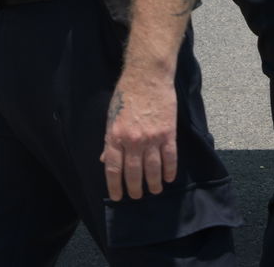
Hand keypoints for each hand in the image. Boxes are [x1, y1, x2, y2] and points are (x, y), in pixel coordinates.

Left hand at [99, 72, 177, 200]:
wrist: (147, 76)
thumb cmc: (126, 94)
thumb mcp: (111, 117)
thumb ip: (108, 140)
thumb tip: (104, 159)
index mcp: (114, 136)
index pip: (113, 168)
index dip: (115, 186)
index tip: (118, 197)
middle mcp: (132, 141)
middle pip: (133, 172)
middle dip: (135, 188)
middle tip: (137, 196)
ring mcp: (151, 138)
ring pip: (153, 169)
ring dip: (153, 183)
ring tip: (154, 191)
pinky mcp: (168, 133)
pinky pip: (170, 157)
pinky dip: (169, 170)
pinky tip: (168, 178)